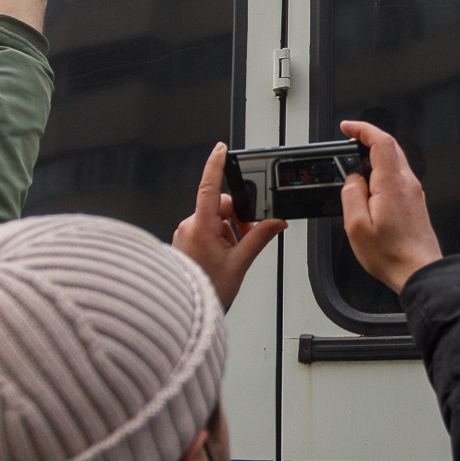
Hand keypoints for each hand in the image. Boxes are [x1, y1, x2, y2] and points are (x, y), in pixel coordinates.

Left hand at [172, 143, 285, 309]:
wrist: (185, 311)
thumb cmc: (206, 291)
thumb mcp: (239, 264)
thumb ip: (259, 238)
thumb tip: (275, 222)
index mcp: (200, 227)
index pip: (209, 187)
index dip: (216, 165)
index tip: (221, 149)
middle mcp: (189, 226)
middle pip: (219, 207)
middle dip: (236, 219)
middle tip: (245, 239)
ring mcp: (185, 234)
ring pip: (213, 220)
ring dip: (228, 232)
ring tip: (230, 256)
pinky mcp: (184, 242)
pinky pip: (205, 230)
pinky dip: (218, 238)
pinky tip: (221, 257)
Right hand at [338, 120, 441, 294]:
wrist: (419, 271)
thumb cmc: (392, 254)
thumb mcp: (356, 226)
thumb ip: (351, 195)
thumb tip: (352, 180)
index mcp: (392, 184)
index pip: (381, 141)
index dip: (363, 129)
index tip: (348, 127)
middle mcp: (407, 183)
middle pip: (390, 147)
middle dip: (367, 140)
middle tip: (348, 145)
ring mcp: (413, 192)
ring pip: (394, 162)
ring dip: (374, 157)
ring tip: (355, 170)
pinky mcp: (414, 202)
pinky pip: (397, 177)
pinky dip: (381, 173)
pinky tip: (369, 189)